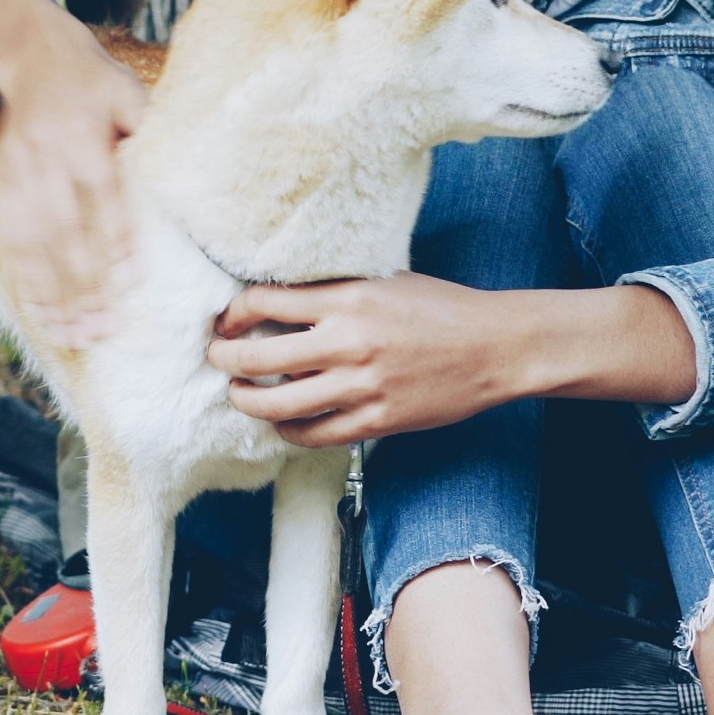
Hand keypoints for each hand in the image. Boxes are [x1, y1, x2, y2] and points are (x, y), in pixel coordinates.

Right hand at [0, 0, 148, 343]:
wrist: (26, 52)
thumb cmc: (92, 78)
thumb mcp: (127, 89)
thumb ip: (149, 127)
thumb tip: (185, 170)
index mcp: (81, 133)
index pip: (100, 195)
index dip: (115, 240)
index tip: (132, 282)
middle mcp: (43, 157)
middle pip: (62, 230)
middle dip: (81, 283)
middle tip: (102, 327)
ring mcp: (16, 174)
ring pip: (32, 244)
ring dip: (52, 294)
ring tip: (74, 334)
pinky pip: (9, 241)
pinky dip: (25, 281)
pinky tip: (41, 314)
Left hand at [206, 277, 702, 446]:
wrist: (495, 347)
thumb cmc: (439, 308)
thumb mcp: (382, 280)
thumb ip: (331, 291)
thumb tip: (276, 298)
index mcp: (346, 298)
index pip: (263, 303)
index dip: (232, 315)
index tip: (225, 322)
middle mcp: (347, 342)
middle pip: (257, 358)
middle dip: (225, 361)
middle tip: (218, 360)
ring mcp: (361, 386)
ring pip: (278, 403)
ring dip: (247, 400)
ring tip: (240, 395)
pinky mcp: (377, 420)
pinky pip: (315, 434)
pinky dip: (288, 429)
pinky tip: (281, 421)